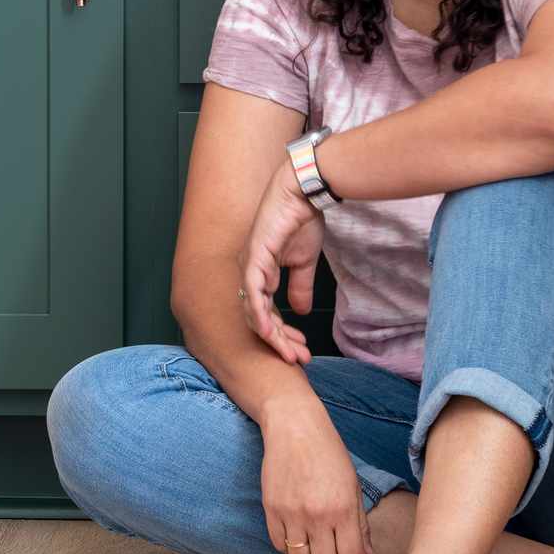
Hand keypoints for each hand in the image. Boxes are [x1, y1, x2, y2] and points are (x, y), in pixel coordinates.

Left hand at [238, 157, 324, 364]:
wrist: (303, 192)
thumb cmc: (301, 220)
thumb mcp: (303, 262)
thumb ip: (299, 286)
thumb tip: (300, 311)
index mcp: (260, 273)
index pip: (265, 312)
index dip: (282, 334)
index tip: (300, 351)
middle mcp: (249, 272)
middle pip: (258, 317)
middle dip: (279, 342)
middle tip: (298, 360)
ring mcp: (249, 265)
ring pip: (254, 311)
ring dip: (273, 335)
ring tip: (289, 353)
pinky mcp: (255, 257)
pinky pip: (253, 293)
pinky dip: (260, 315)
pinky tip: (270, 333)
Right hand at [261, 403, 381, 553]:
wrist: (294, 426)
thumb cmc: (329, 453)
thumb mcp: (353, 487)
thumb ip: (362, 526)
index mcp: (343, 510)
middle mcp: (318, 516)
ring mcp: (292, 513)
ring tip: (312, 542)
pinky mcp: (271, 508)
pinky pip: (279, 544)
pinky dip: (288, 544)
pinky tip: (296, 529)